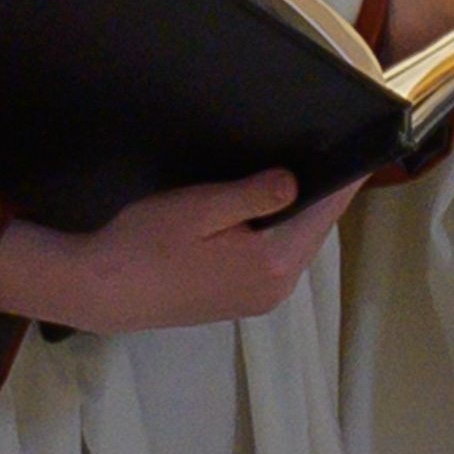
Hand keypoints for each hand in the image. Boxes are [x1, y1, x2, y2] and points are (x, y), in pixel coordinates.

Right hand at [0, 168, 360, 334]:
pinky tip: (256, 213)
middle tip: (317, 152)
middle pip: (311, 230)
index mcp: (273, 265)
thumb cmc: (142, 246)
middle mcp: (276, 289)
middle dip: (315, 195)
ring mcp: (257, 299)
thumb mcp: (199, 209)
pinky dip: (271, 234)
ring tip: (287, 176)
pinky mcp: (238, 302)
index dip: (341, 180)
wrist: (94, 291)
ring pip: (291, 244)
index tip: (359, 151)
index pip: (323, 213)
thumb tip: (295, 181)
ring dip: (290, 215)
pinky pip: (270, 259)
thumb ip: (253, 195)